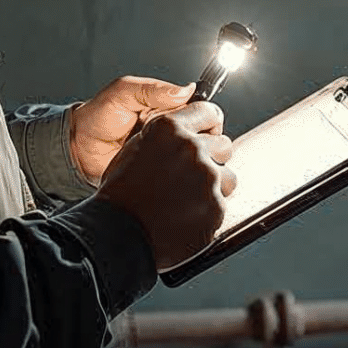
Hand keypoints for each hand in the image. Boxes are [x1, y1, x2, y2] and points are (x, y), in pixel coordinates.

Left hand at [68, 76, 194, 185]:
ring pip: (198, 157)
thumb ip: (151, 89)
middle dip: (199, 140)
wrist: (78, 149)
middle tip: (178, 144)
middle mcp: (173, 130)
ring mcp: (168, 153)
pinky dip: (180, 174)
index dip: (206, 118)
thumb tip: (185, 89)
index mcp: (169, 107)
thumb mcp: (122, 93)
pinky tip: (164, 171)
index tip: (197, 125)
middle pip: (206, 135)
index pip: (205, 111)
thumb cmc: (97, 118)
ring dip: (189, 159)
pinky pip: (181, 174)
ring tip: (168, 158)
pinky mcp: (162, 173)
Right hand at [96, 102, 236, 270]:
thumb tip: (184, 134)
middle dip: (213, 159)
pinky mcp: (215, 206)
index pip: (209, 112)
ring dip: (214, 187)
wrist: (120, 234)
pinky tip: (186, 216)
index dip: (210, 126)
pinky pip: (221, 204)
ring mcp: (206, 177)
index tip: (209, 135)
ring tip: (188, 200)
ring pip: (227, 177)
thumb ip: (165, 137)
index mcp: (169, 130)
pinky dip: (208, 211)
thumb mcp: (135, 150)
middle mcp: (191, 149)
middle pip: (223, 145)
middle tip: (192, 176)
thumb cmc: (120, 196)